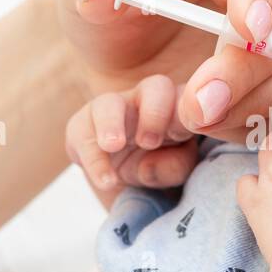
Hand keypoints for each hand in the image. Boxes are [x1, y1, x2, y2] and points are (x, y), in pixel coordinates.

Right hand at [65, 74, 197, 191]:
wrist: (122, 183)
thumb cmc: (158, 170)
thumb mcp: (173, 173)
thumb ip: (174, 166)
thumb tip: (152, 164)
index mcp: (179, 108)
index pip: (191, 99)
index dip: (191, 110)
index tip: (186, 132)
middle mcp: (148, 102)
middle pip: (156, 87)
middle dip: (154, 112)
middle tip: (150, 143)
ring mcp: (115, 111)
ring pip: (110, 102)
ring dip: (111, 123)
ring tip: (113, 146)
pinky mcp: (83, 127)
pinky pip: (81, 132)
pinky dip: (93, 159)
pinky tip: (106, 180)